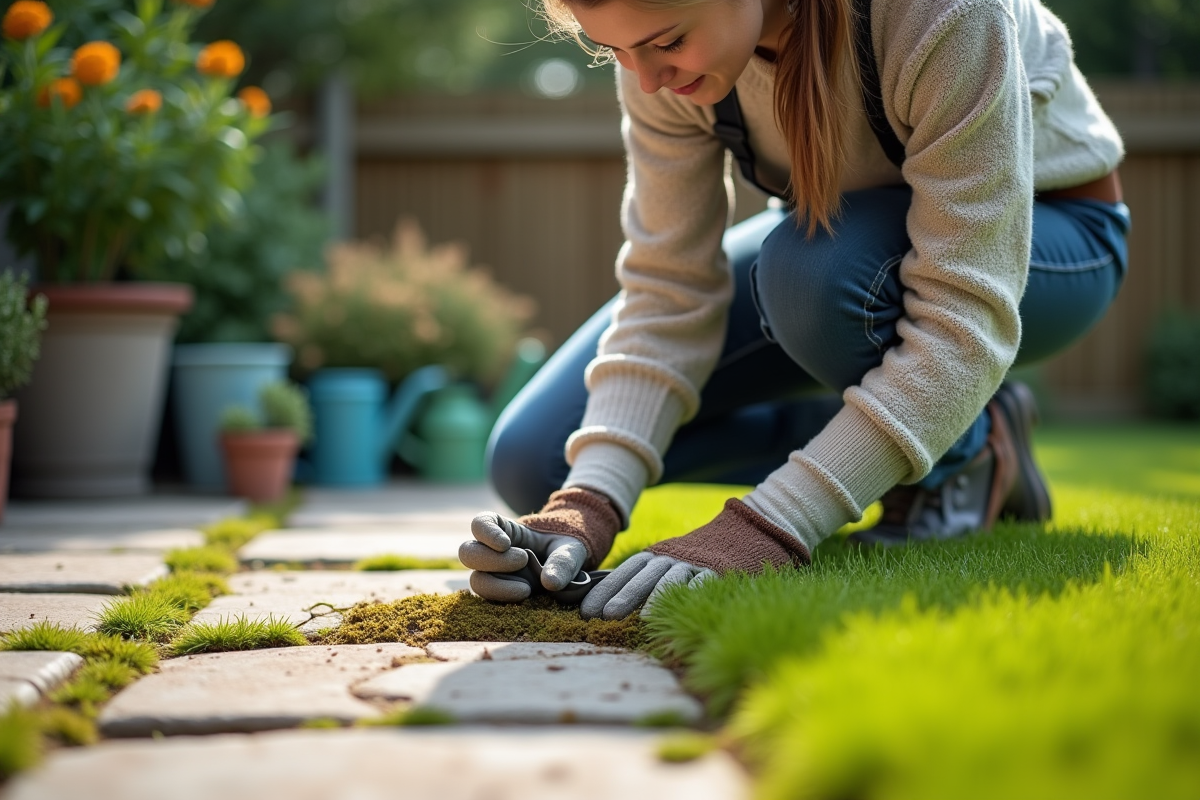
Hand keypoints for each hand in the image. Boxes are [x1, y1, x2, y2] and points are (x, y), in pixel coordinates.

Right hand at [459, 487, 621, 602]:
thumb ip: (563, 561)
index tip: (505, 543)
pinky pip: (489, 599)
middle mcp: (492, 551)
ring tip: (527, 588)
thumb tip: (550, 583)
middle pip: (468, 552)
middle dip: (492, 560)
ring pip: (476, 579)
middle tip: (523, 560)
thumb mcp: (572, 550)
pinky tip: (524, 596)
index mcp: (505, 530)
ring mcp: (493, 574)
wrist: (570, 569)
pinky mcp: (499, 593)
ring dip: (497, 586)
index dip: (486, 532)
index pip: (481, 523)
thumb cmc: (567, 550)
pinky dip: (503, 599)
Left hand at [579, 552, 714, 619]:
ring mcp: (690, 566)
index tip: (587, 612)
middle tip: (608, 615)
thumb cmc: (681, 564)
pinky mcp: (714, 573)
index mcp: (649, 559)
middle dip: (624, 595)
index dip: (604, 590)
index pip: (622, 573)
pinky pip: (702, 583)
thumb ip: (633, 583)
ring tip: (643, 619)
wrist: (726, 539)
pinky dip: (691, 595)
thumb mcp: (656, 568)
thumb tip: (596, 607)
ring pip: (670, 580)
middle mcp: (666, 560)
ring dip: (656, 598)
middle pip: (642, 577)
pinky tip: (680, 609)